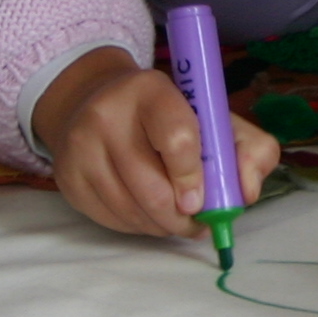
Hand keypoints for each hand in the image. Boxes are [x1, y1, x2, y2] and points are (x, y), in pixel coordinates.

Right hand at [31, 46, 280, 239]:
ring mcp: (81, 147)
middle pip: (152, 188)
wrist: (96, 102)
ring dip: (162, 225)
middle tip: (196, 223)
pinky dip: (137, 226)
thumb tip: (246, 193)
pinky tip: (148, 213)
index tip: (202, 200)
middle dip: (182, 217)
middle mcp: (107, 114)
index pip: (177, 139)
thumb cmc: (168, 115)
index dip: (194, 177)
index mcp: (152, 91)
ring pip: (131, 210)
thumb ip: (250, 148)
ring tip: (176, 218)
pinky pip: (111, 219)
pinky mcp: (67, 177)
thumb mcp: (214, 116)